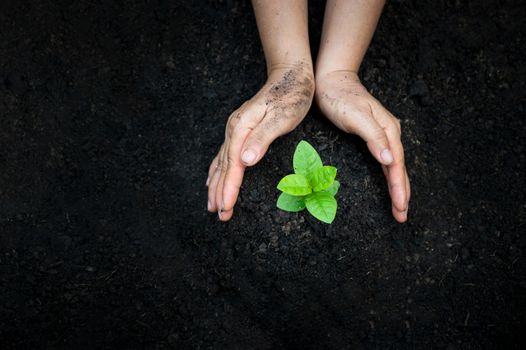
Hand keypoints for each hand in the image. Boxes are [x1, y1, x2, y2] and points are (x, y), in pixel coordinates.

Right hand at [207, 64, 314, 220]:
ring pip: (221, 162)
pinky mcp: (241, 130)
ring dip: (216, 185)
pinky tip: (212, 178)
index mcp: (242, 128)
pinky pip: (224, 155)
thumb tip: (245, 161)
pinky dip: (217, 170)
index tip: (225, 207)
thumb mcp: (281, 117)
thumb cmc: (291, 96)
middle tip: (219, 215)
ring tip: (212, 205)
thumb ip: (262, 138)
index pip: (233, 165)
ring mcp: (236, 129)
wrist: (290, 75)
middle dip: (219, 192)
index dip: (229, 188)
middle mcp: (235, 129)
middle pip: (223, 166)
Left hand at [315, 71, 409, 221]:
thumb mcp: (356, 116)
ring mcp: (382, 134)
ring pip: (393, 166)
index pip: (396, 164)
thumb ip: (373, 137)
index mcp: (388, 129)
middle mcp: (389, 133)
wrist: (330, 81)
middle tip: (402, 216)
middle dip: (401, 193)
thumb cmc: (340, 97)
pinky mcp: (372, 136)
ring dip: (397, 187)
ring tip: (399, 207)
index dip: (399, 186)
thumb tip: (390, 159)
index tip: (401, 206)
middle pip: (398, 168)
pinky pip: (385, 161)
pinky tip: (390, 184)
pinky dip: (389, 176)